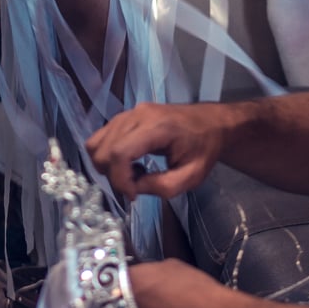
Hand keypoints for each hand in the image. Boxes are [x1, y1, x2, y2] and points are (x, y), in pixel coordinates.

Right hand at [89, 100, 228, 199]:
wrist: (211, 123)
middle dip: (113, 175)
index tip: (133, 195)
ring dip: (109, 166)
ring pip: (97, 142)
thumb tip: (133, 189)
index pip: (120, 152)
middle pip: (103, 149)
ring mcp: (130, 112)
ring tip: (134, 174)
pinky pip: (103, 136)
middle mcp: (138, 115)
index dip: (119, 179)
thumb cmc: (205, 149)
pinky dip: (109, 155)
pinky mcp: (126, 115)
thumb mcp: (192, 176)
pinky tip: (131, 163)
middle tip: (135, 187)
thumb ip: (162, 187)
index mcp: (158, 127)